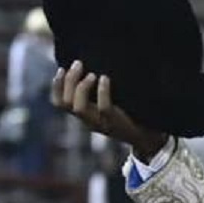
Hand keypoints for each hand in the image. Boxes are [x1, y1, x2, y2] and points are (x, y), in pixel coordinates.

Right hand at [51, 61, 168, 157]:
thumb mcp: (109, 105)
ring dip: (81, 88)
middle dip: (68, 81)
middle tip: (78, 64)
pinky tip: (105, 78)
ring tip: (91, 74)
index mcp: (84, 116)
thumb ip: (98, 93)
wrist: (147, 138)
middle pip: (66, 103)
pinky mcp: (115, 123)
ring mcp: (100, 124)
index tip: (61, 68)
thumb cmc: (128, 116)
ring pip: (79, 108)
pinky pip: (103, 108)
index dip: (56, 86)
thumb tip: (92, 66)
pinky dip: (102, 91)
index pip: (59, 104)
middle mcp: (88, 121)